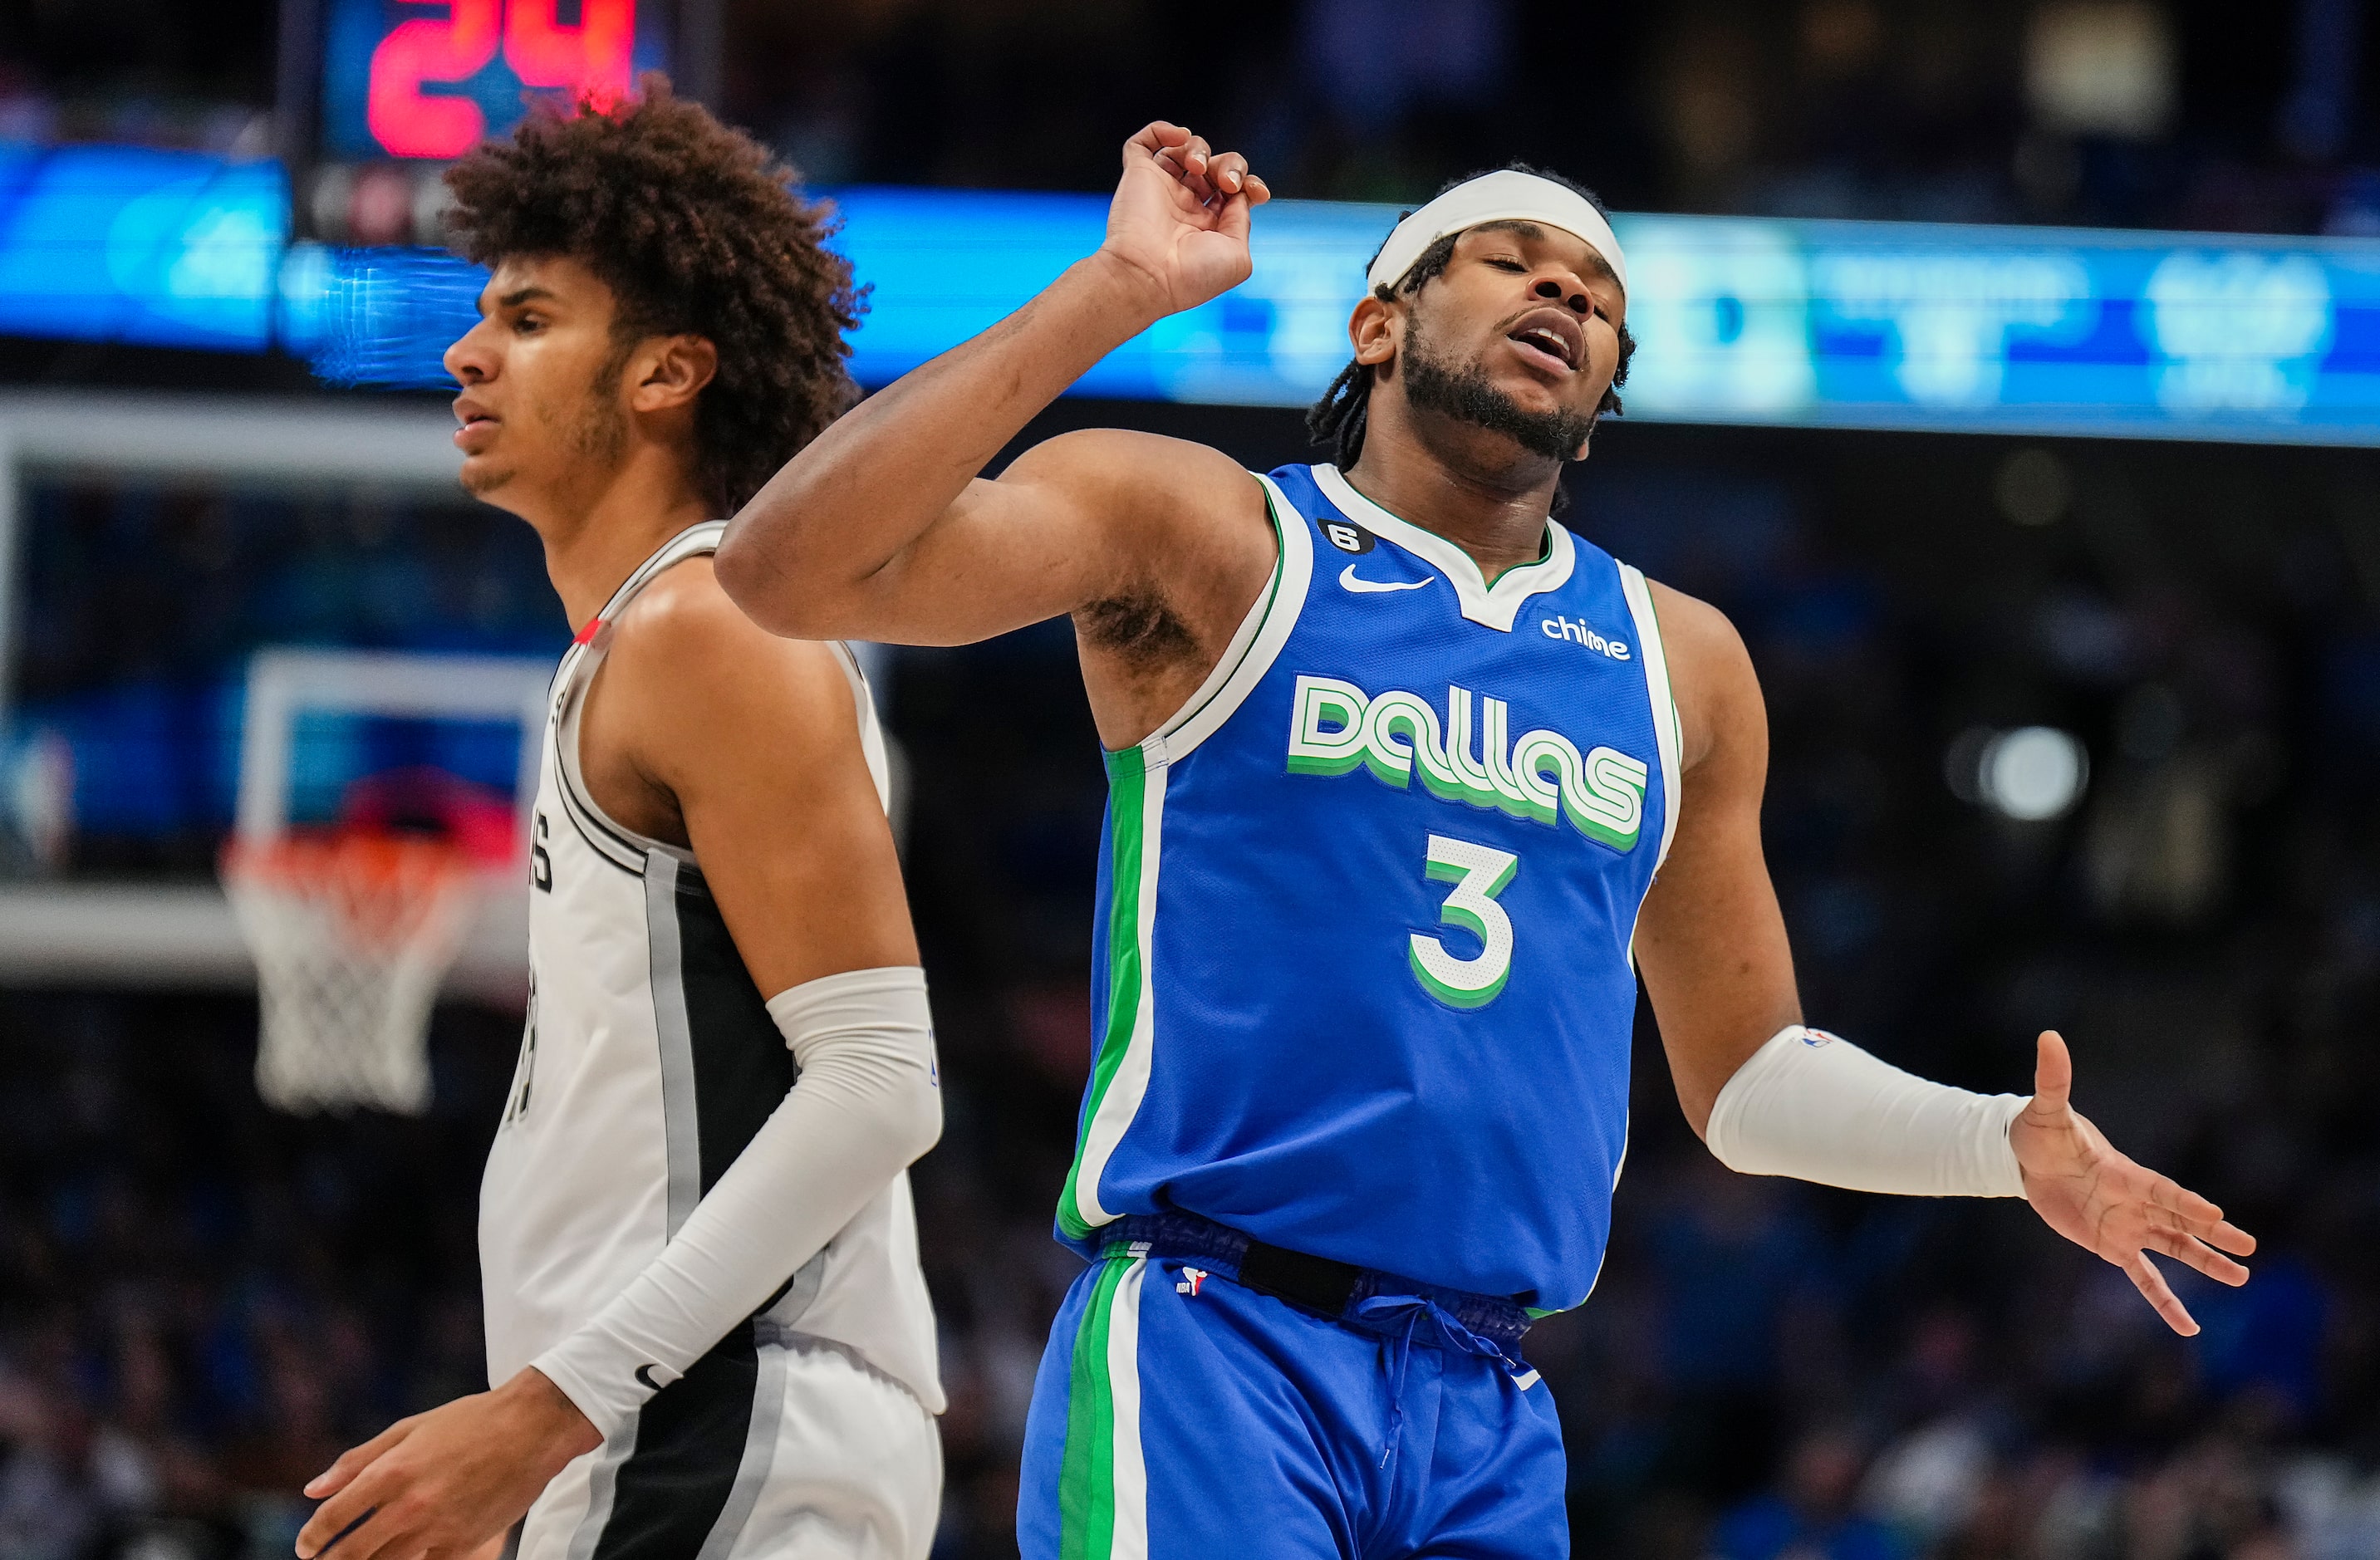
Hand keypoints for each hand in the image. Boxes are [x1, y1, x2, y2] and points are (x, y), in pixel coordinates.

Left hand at [295, 1368, 602, 1559]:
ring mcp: (437, 1528)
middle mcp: (409, 1504)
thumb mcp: (410, 1429)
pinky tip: (407, 1555)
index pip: (333, 1517)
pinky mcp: (462, 1544)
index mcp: (392, 1470)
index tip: (307, 1546)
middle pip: (351, 1553)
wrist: (534, 1428)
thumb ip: (358, 1460)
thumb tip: (311, 1489)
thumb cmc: (471, 1421)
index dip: (312, 1538)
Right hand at [1096, 121, 1271, 319]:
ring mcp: (1162, 190)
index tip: (1257, 191)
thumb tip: (1238, 195)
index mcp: (1209, 227)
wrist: (1148, 276)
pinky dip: (1162, 130)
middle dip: (1230, 163)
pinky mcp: (1138, 175)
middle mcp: (1186, 206)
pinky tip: (1179, 136)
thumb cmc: (1193, 275)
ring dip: (1200, 148)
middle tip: (1226, 181)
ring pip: (1186, 150)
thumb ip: (1242, 221)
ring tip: (1198, 166)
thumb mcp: (1237, 255)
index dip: (1249, 182)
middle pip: (1216, 166)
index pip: (1233, 191)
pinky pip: (1145, 142)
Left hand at [2011, 1030, 2255, 1335]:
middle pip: (2178, 1220)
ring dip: (2203, 1263)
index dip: (2182, 1201)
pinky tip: (2187, 1325)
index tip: (2212, 1213)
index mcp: (2124, 1172)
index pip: (2159, 1189)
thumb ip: (2053, 1080)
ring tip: (2241, 1278)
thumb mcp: (2045, 1110)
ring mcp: (2127, 1225)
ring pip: (2173, 1248)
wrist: (2030, 1158)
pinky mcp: (2112, 1246)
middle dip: (2211, 1233)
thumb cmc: (2041, 1132)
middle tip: (2249, 1247)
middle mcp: (2134, 1201)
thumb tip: (2048, 1037)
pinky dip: (2162, 1300)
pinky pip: (2142, 1277)